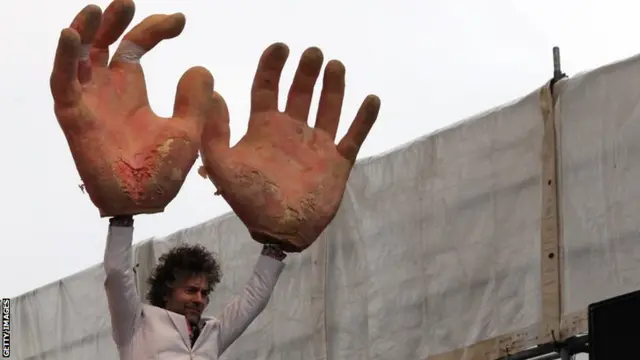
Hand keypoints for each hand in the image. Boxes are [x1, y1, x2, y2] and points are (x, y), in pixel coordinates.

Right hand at [50, 0, 213, 216]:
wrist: (143, 202)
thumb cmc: (162, 170)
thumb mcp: (187, 130)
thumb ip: (194, 100)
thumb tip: (201, 67)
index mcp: (131, 91)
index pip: (135, 47)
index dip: (153, 29)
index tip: (181, 20)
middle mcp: (106, 91)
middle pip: (102, 44)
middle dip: (115, 21)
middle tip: (130, 2)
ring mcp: (88, 101)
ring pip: (78, 56)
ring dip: (84, 31)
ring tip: (97, 10)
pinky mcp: (74, 116)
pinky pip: (63, 81)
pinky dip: (64, 57)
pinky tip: (71, 35)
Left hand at [199, 43, 379, 251]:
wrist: (279, 232)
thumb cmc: (250, 201)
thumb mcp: (222, 165)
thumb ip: (215, 131)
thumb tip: (214, 94)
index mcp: (265, 128)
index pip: (267, 88)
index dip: (272, 66)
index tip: (281, 47)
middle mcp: (292, 131)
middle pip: (300, 92)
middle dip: (306, 71)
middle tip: (313, 53)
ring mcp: (317, 145)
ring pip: (328, 108)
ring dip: (333, 87)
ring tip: (335, 66)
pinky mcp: (337, 162)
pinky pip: (354, 137)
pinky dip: (364, 119)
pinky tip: (371, 99)